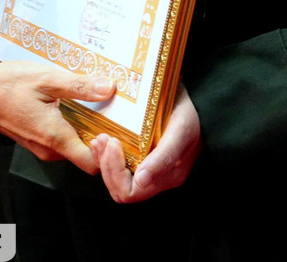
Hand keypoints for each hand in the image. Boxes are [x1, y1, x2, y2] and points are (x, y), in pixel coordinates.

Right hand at [0, 59, 114, 174]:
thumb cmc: (5, 87)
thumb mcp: (45, 78)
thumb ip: (79, 86)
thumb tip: (110, 88)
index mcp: (56, 138)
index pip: (93, 164)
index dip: (108, 153)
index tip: (116, 129)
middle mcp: (49, 149)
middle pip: (85, 154)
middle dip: (100, 135)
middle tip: (110, 109)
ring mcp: (39, 146)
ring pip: (72, 146)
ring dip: (83, 128)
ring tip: (91, 102)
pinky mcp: (33, 139)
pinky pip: (59, 139)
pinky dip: (68, 125)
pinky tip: (67, 102)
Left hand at [90, 83, 199, 201]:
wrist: (181, 94)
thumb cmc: (186, 110)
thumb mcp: (180, 129)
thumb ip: (164, 157)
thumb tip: (142, 181)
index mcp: (168, 176)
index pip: (130, 192)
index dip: (116, 173)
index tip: (113, 144)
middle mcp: (157, 177)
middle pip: (119, 188)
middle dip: (106, 165)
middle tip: (103, 138)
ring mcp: (148, 168)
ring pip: (115, 178)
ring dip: (103, 159)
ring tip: (100, 137)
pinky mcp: (139, 157)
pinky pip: (115, 167)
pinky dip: (103, 155)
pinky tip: (101, 138)